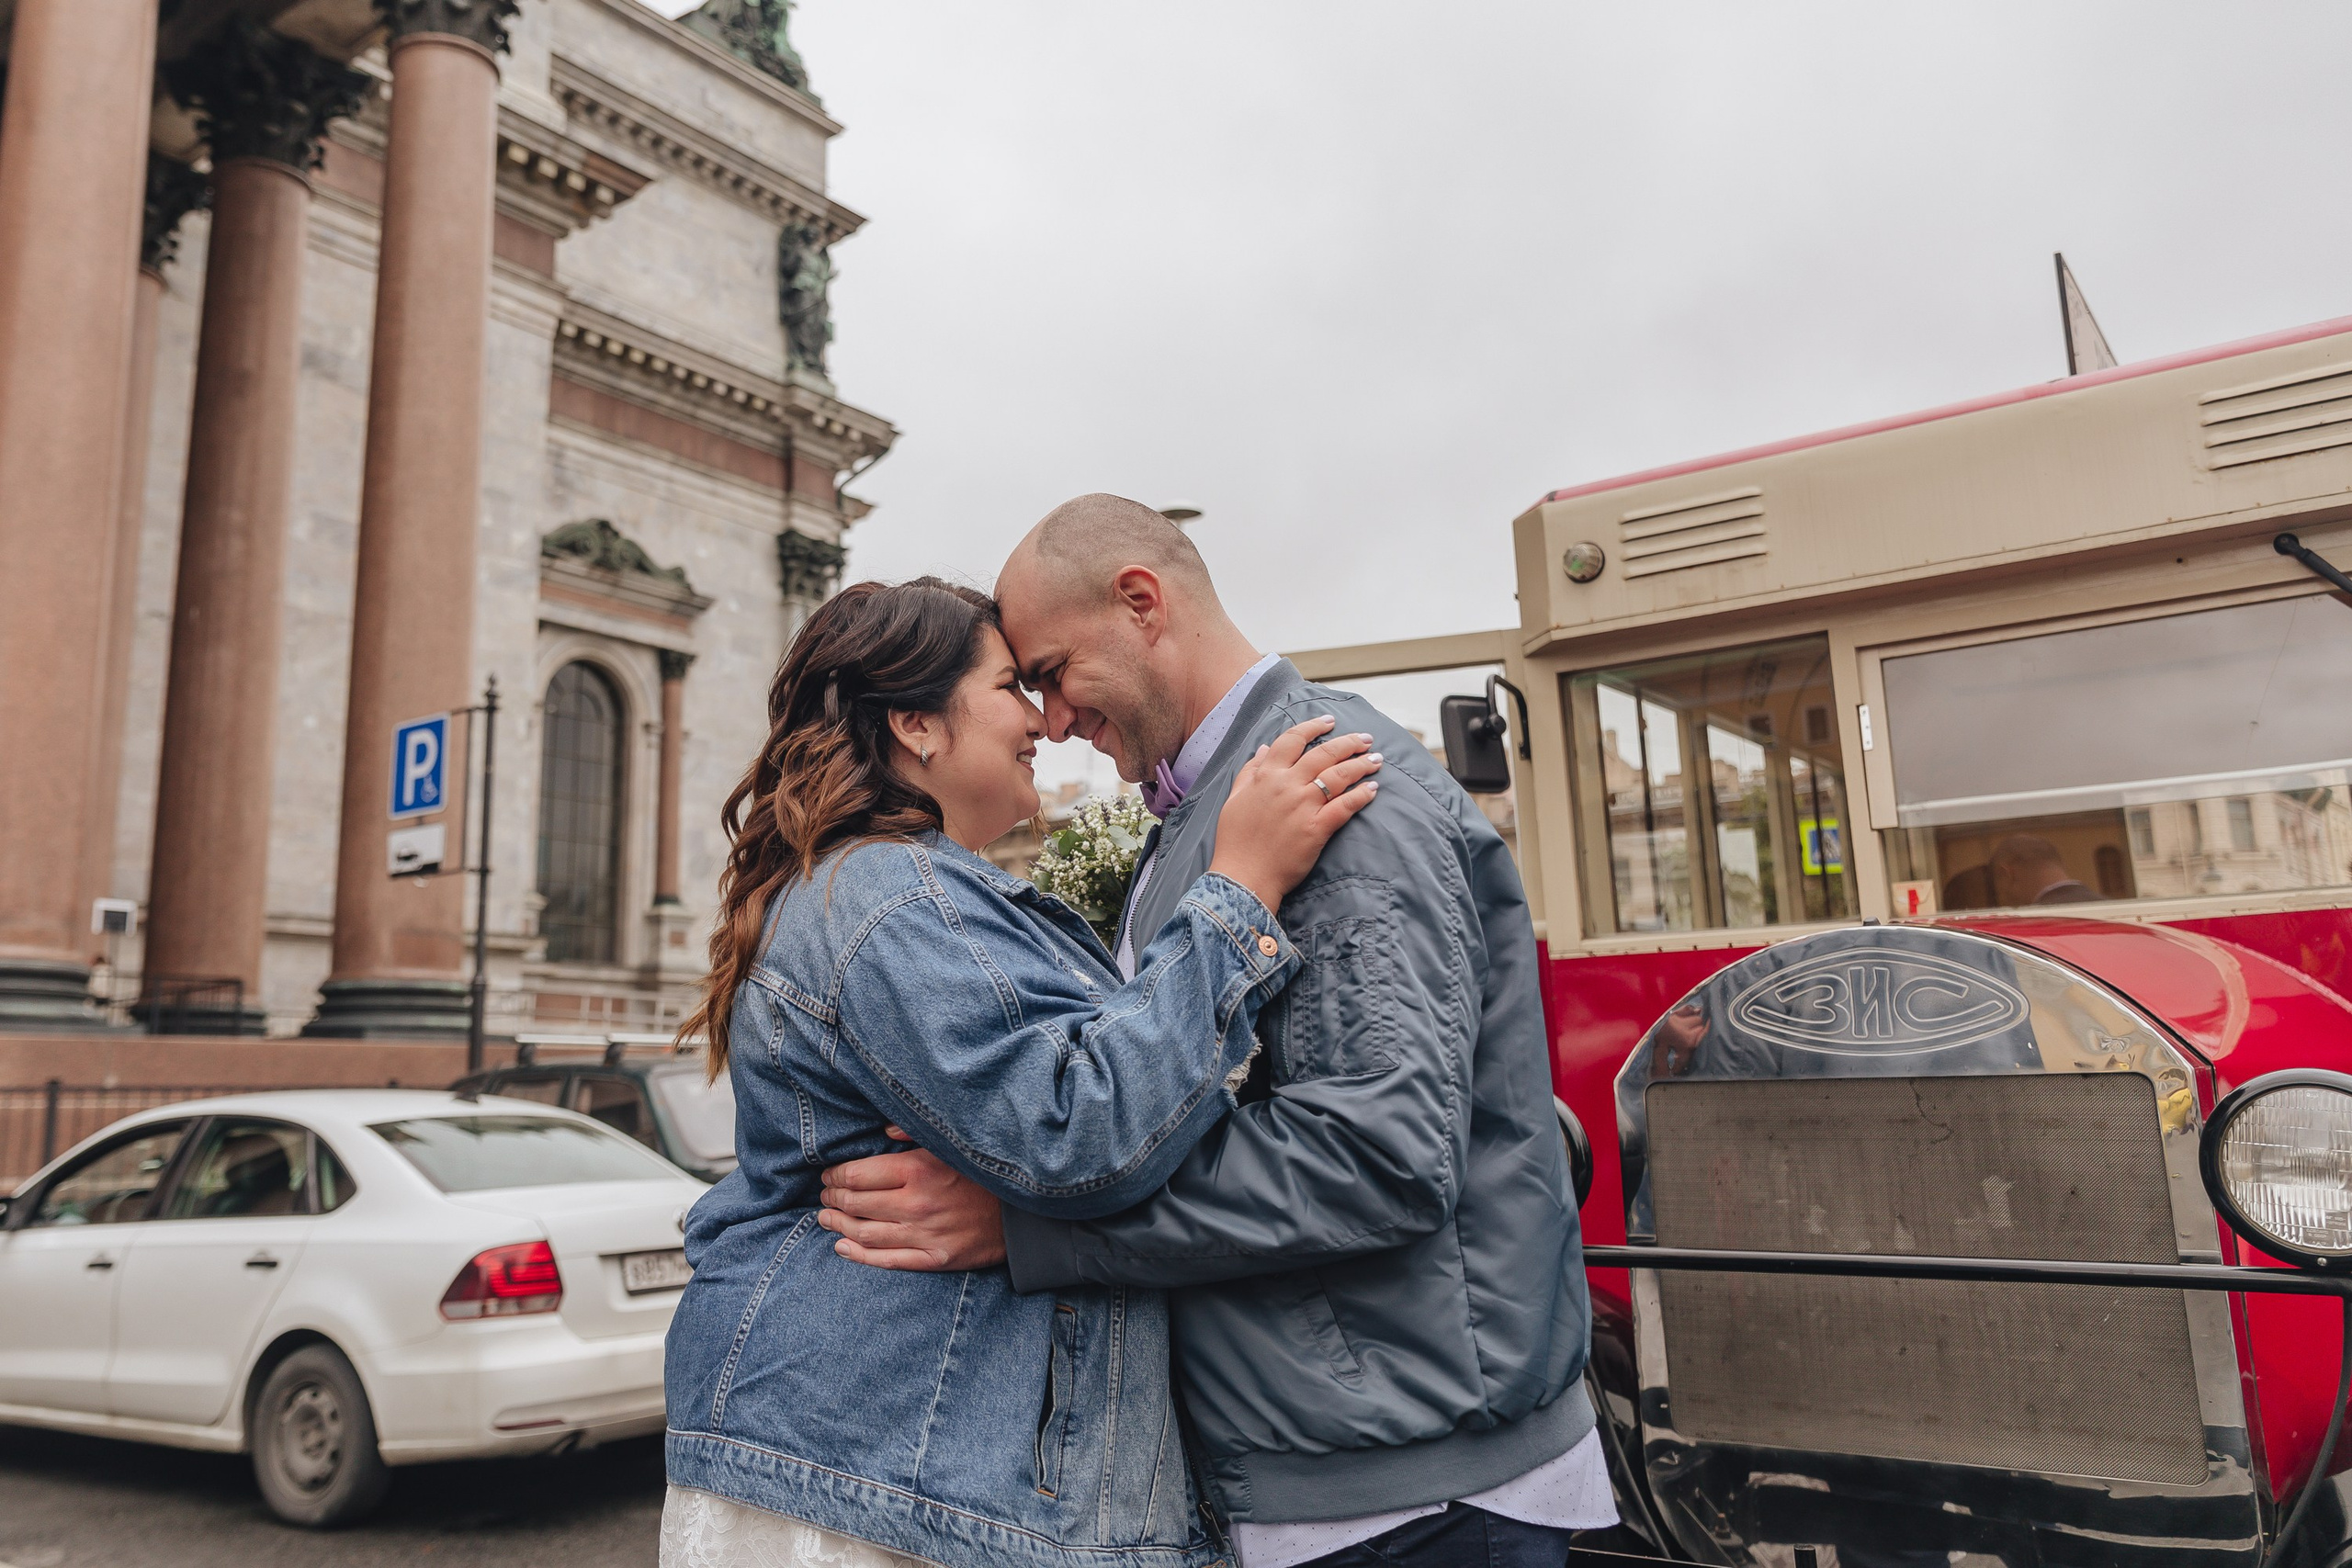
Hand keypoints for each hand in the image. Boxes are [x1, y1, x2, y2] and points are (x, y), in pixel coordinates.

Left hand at [818, 1129, 1005, 1270]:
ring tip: (826, 1218)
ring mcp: (924, 1235)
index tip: (829, 1174)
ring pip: (865, 1233)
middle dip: (833, 1198)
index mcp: (918, 1170)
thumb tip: (883, 1131)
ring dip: (838, 1225)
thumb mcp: (951, 1143)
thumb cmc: (983, 1173)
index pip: (857, 1176)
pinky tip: (842, 1247)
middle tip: (825, 1195)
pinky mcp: (934, 1259)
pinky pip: (887, 1261)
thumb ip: (914, 1133)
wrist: (1023, 1213)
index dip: (835, 1176)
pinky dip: (859, 1255)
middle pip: (855, 1204)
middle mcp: (916, 1204)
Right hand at [1208, 715, 1381, 910]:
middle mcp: (1287, 786)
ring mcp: (1303, 807)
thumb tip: (1265, 748)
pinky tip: (1373, 789)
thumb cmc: (1235, 840)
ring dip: (1360, 765)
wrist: (1243, 877)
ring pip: (1338, 776)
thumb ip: (1250, 771)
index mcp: (1266, 776)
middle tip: (1366, 739)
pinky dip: (1361, 795)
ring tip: (1376, 760)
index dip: (1313, 727)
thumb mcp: (1235, 798)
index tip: (1329, 721)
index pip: (1293, 740)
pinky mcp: (1317, 829)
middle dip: (1348, 742)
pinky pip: (1345, 806)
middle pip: (1324, 754)